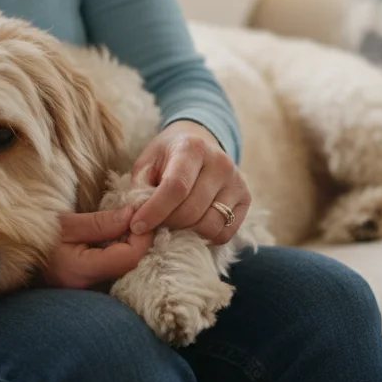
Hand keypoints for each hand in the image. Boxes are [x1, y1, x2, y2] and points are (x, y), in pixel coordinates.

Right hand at [41, 206, 153, 288]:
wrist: (14, 254)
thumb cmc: (35, 237)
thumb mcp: (65, 223)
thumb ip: (100, 222)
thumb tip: (131, 216)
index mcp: (80, 271)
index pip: (129, 258)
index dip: (142, 236)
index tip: (139, 214)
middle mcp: (87, 287)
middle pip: (131, 267)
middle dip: (140, 241)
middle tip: (136, 219)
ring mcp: (89, 292)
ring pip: (126, 271)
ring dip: (132, 247)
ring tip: (126, 227)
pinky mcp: (90, 288)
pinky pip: (116, 273)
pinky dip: (121, 254)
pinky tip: (116, 240)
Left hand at [129, 120, 249, 244]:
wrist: (200, 143)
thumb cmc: (167, 157)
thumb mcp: (147, 164)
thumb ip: (139, 191)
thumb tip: (134, 223)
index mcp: (193, 148)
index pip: (176, 187)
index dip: (155, 211)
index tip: (137, 226)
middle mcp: (220, 163)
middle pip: (192, 210)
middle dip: (167, 224)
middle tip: (154, 225)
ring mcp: (237, 181)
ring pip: (209, 225)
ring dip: (186, 233)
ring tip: (173, 225)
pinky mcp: (246, 198)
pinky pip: (225, 233)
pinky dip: (205, 238)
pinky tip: (192, 227)